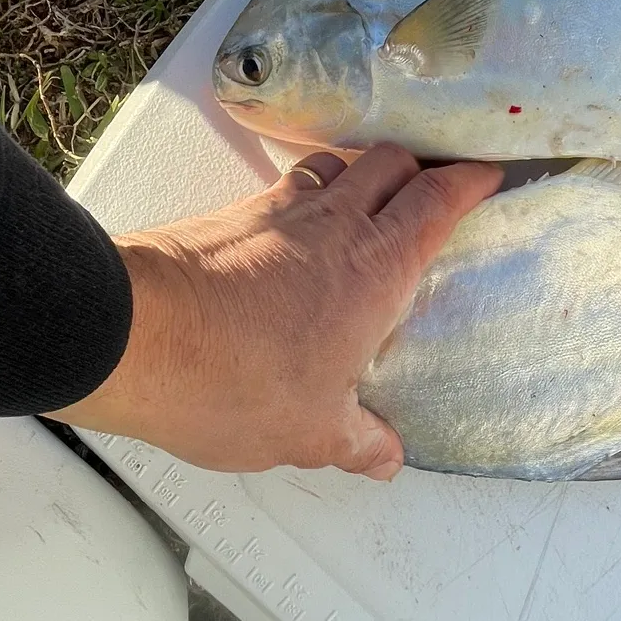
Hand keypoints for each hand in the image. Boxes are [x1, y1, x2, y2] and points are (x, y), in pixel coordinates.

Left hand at [64, 146, 502, 476]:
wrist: (133, 337)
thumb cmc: (234, 381)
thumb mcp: (310, 432)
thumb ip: (358, 442)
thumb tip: (387, 458)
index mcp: (376, 266)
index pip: (438, 199)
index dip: (469, 181)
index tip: (488, 177)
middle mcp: (335, 223)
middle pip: (392, 162)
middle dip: (420, 168)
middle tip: (431, 191)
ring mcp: (279, 211)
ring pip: (338, 164)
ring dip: (361, 173)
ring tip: (366, 203)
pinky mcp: (231, 216)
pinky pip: (285, 187)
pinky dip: (307, 193)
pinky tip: (296, 230)